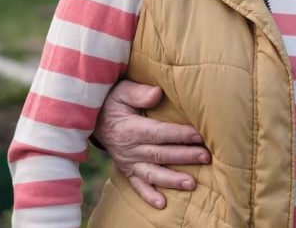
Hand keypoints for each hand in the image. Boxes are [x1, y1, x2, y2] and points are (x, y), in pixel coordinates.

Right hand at [94, 80, 209, 208]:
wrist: (90, 120)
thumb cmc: (112, 102)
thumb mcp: (121, 92)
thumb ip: (139, 93)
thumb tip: (157, 93)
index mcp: (130, 129)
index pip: (158, 133)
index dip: (178, 134)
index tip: (198, 135)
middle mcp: (130, 149)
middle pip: (160, 154)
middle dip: (184, 156)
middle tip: (205, 157)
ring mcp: (129, 162)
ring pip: (152, 173)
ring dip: (172, 180)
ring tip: (191, 184)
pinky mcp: (127, 170)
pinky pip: (138, 186)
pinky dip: (149, 195)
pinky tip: (162, 204)